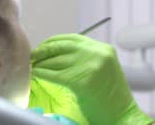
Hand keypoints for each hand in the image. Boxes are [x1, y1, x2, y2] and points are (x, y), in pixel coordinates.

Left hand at [31, 34, 153, 124]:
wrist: (122, 115)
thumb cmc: (110, 97)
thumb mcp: (102, 70)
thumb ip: (86, 59)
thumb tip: (58, 54)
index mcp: (103, 50)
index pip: (73, 38)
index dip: (54, 41)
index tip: (43, 46)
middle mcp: (98, 53)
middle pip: (62, 46)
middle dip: (44, 50)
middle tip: (33, 55)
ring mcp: (90, 66)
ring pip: (56, 60)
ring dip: (40, 63)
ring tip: (32, 66)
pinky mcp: (81, 81)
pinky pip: (54, 74)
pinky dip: (42, 73)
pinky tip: (35, 74)